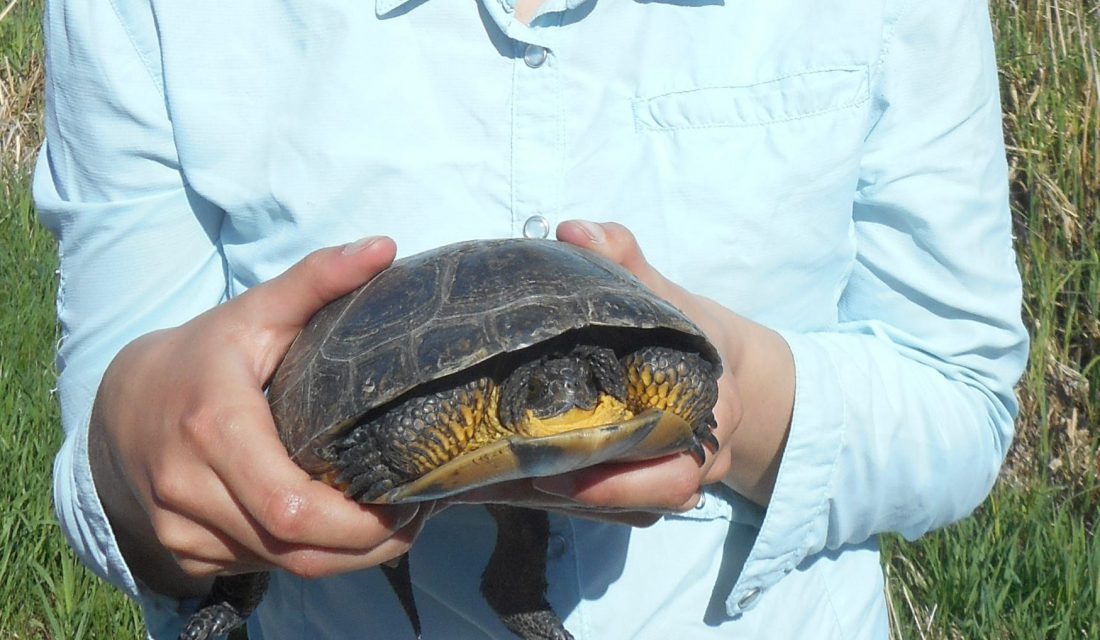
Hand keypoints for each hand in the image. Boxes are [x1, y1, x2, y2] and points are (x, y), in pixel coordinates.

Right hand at [89, 237, 429, 598]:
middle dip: (366, 547)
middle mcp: (189, 488)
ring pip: (282, 565)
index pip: (290, 506)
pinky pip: (259, 566)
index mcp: (214, 428)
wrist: (119, 403)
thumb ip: (317, 279)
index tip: (409, 505)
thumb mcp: (255, 313)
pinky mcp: (184, 551)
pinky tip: (338, 533)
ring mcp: (180, 528)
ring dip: (343, 556)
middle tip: (414, 520)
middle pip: (296, 548)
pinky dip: (305, 556)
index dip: (356, 523)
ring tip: (390, 525)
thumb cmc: (201, 355)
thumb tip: (385, 246)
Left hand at [451, 221, 793, 519]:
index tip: (564, 469)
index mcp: (712, 410)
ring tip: (508, 484)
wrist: (728, 366)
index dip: (623, 478)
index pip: (677, 464)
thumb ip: (624, 259)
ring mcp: (679, 478)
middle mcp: (701, 455)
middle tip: (525, 477)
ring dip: (575, 502)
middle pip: (653, 497)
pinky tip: (521, 484)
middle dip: (590, 494)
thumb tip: (573, 231)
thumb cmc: (691, 327)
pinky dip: (576, 500)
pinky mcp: (651, 488)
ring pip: (633, 509)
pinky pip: (620, 509)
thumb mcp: (666, 292)